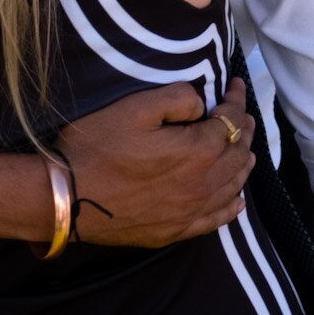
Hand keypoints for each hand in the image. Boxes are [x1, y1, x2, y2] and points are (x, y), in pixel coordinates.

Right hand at [56, 78, 254, 246]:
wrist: (67, 198)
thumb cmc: (97, 147)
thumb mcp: (135, 108)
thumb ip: (177, 98)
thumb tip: (201, 104)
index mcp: (198, 151)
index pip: (230, 120)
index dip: (236, 100)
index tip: (236, 84)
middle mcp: (204, 184)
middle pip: (238, 154)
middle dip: (245, 130)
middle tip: (244, 114)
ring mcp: (191, 211)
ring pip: (233, 185)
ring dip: (244, 164)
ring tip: (246, 149)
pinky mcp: (175, 230)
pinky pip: (216, 219)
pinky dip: (231, 206)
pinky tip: (236, 201)